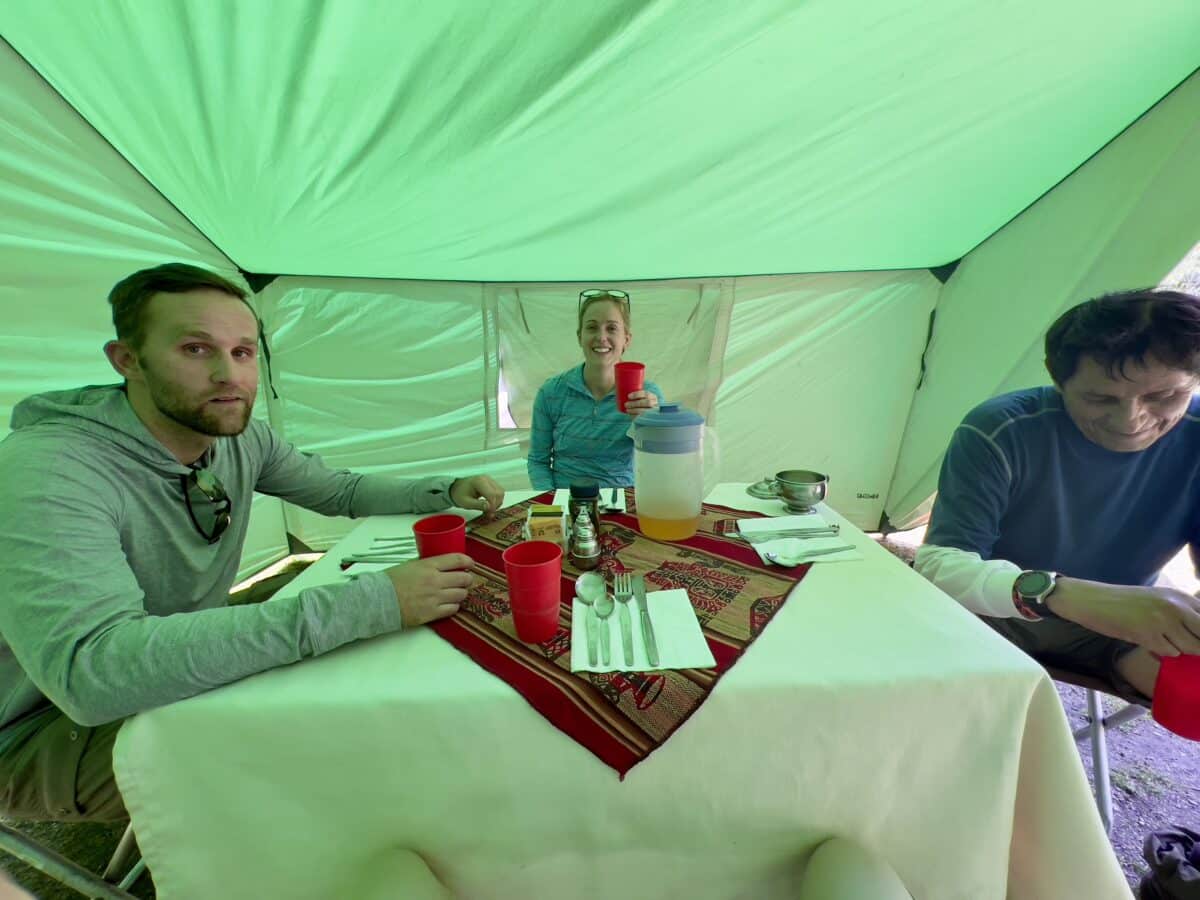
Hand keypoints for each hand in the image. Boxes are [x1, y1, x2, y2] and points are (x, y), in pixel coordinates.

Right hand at [385, 555, 474, 626]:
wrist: (378, 601)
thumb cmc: (391, 581)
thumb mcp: (411, 565)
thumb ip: (429, 565)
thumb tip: (443, 566)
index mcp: (429, 565)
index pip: (457, 560)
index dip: (468, 561)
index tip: (470, 564)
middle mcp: (435, 581)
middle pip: (464, 579)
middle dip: (467, 579)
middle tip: (464, 580)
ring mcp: (435, 598)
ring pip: (461, 595)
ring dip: (461, 593)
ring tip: (456, 593)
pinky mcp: (432, 613)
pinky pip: (453, 609)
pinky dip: (453, 606)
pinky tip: (448, 604)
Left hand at [449, 475, 503, 514]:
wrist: (456, 488)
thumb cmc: (459, 494)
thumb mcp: (466, 502)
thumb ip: (478, 505)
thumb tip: (489, 507)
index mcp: (479, 481)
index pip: (492, 494)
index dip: (492, 506)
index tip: (489, 514)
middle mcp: (487, 479)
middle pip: (499, 493)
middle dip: (495, 505)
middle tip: (489, 514)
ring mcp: (490, 480)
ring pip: (501, 493)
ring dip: (497, 503)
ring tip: (488, 510)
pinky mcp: (491, 483)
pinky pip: (499, 492)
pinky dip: (496, 500)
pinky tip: (489, 505)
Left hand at [623, 389, 657, 417]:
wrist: (648, 415)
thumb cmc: (641, 404)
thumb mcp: (641, 398)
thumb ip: (634, 394)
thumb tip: (618, 384)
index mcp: (653, 396)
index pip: (646, 394)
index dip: (637, 394)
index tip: (628, 396)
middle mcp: (655, 404)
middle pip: (647, 402)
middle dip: (635, 403)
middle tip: (626, 404)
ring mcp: (654, 412)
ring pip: (646, 411)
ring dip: (635, 410)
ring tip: (627, 410)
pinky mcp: (651, 419)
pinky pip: (645, 418)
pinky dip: (638, 417)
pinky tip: (632, 417)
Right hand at [1050, 577, 1199, 655]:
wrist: (1091, 600)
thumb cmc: (1124, 603)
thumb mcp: (1158, 601)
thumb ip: (1183, 614)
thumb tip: (1197, 637)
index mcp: (1181, 596)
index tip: (1193, 639)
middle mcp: (1176, 606)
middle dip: (1198, 646)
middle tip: (1184, 647)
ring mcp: (1162, 619)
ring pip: (1191, 648)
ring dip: (1178, 650)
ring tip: (1160, 641)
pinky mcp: (1148, 633)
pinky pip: (1169, 653)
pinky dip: (1161, 652)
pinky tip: (1148, 643)